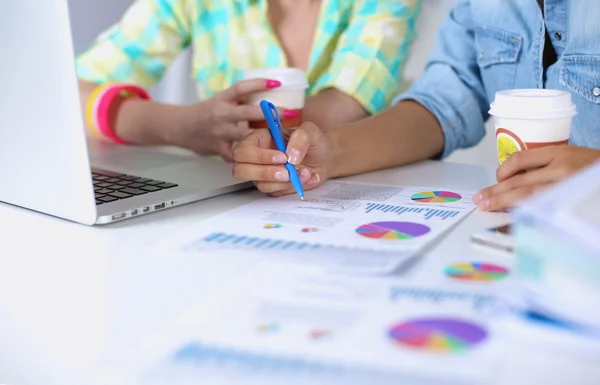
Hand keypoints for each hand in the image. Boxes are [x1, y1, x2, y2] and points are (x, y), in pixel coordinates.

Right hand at [167, 78, 284, 161]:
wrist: (179, 127)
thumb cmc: (206, 113)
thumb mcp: (221, 101)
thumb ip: (241, 100)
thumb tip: (269, 93)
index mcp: (223, 99)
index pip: (241, 87)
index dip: (259, 84)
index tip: (277, 83)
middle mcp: (221, 114)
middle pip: (248, 112)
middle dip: (270, 113)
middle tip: (288, 113)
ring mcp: (219, 132)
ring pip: (245, 135)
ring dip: (264, 138)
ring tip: (282, 141)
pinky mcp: (217, 148)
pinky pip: (236, 154)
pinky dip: (248, 157)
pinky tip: (262, 159)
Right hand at [232, 122, 330, 195]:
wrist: (323, 158)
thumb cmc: (312, 142)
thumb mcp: (310, 131)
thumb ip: (301, 137)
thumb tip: (291, 156)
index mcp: (259, 139)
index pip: (242, 150)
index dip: (258, 156)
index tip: (282, 157)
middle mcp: (257, 158)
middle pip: (240, 170)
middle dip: (264, 173)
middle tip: (286, 172)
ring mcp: (263, 174)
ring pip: (260, 184)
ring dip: (284, 182)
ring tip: (306, 172)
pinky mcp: (273, 187)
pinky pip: (276, 192)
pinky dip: (293, 187)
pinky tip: (307, 177)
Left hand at [474, 145, 599, 210]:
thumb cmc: (592, 169)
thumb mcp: (570, 157)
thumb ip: (545, 166)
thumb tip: (514, 182)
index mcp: (559, 153)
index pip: (520, 159)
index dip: (503, 170)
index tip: (497, 179)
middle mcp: (561, 169)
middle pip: (519, 181)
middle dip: (496, 192)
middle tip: (480, 200)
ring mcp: (565, 188)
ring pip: (527, 197)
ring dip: (503, 203)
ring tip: (487, 207)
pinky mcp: (570, 204)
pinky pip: (540, 210)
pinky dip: (523, 214)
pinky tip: (511, 218)